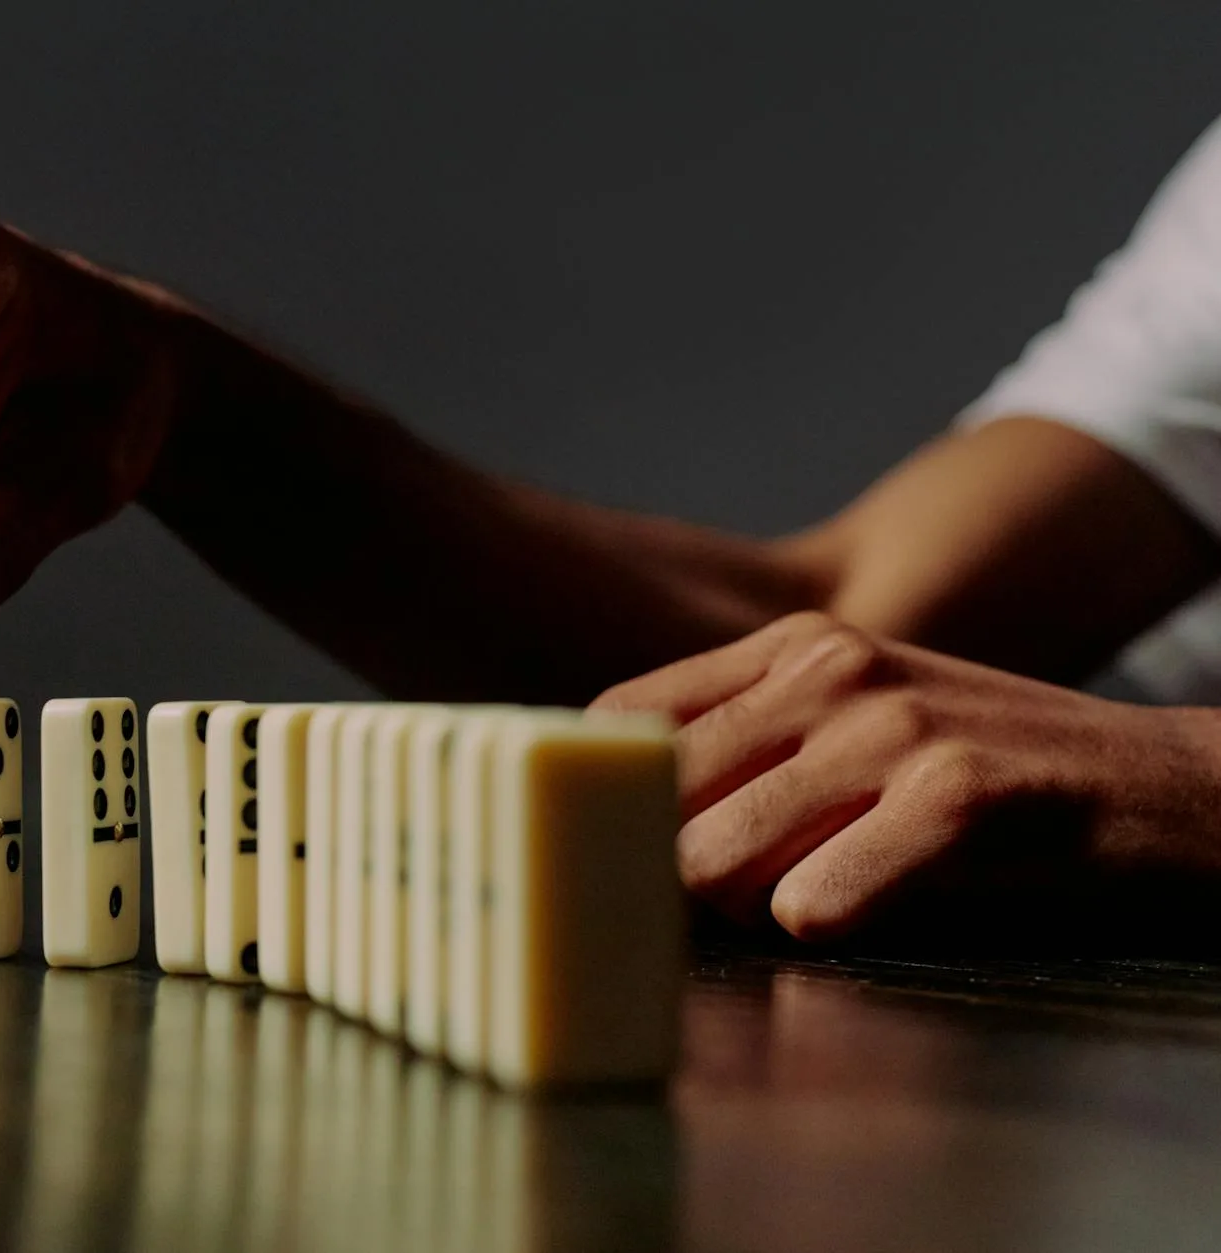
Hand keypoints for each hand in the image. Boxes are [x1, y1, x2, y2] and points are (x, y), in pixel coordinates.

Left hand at [593, 612, 1220, 940]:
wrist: (1172, 790)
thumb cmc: (988, 772)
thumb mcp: (856, 722)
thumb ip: (747, 748)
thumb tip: (610, 817)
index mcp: (789, 646)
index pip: (621, 716)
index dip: (598, 796)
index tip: (603, 850)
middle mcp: (830, 668)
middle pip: (653, 797)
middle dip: (665, 871)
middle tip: (706, 906)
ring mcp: (893, 726)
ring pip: (714, 855)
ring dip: (740, 908)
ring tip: (801, 904)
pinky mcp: (959, 798)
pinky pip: (814, 899)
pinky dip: (818, 924)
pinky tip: (851, 915)